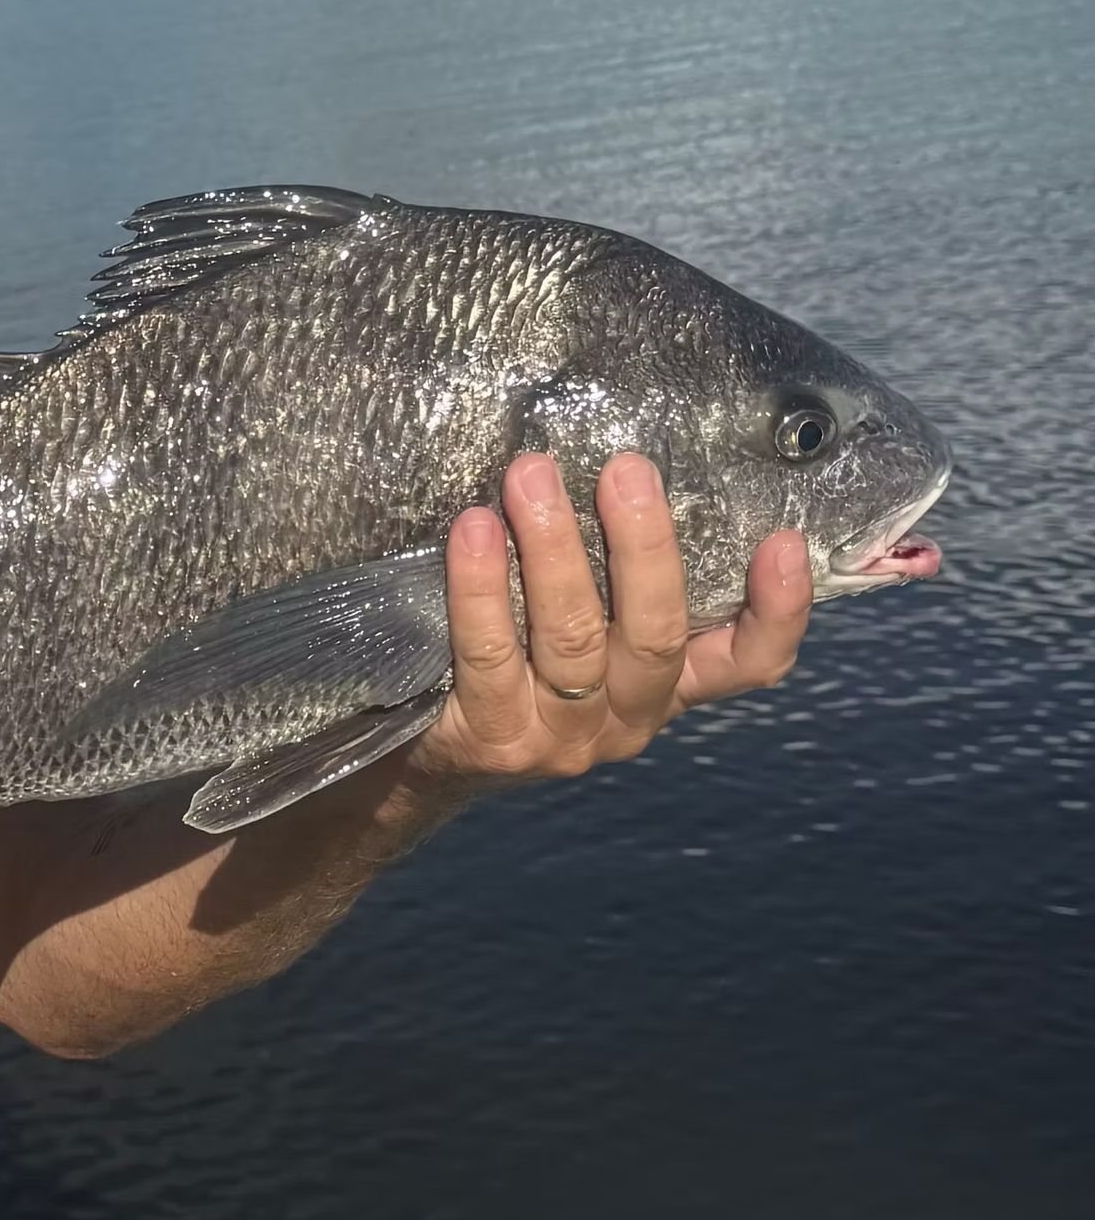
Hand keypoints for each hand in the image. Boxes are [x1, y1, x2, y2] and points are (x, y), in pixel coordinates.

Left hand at [405, 451, 813, 790]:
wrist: (437, 757)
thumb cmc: (523, 661)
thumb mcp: (589, 629)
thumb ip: (616, 575)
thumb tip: (625, 462)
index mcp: (667, 685)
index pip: (748, 664)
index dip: (776, 613)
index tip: (783, 542)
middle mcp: (627, 716)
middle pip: (654, 635)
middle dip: (643, 546)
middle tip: (626, 470)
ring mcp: (561, 735)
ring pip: (571, 639)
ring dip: (554, 549)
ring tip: (531, 476)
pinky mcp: (493, 737)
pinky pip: (489, 655)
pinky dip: (480, 587)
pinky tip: (473, 530)